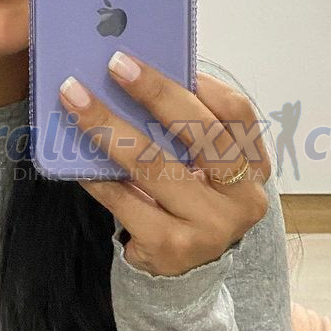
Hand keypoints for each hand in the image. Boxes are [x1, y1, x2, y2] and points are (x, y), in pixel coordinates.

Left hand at [58, 51, 272, 277]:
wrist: (187, 273)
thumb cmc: (191, 202)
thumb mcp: (205, 169)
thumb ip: (188, 130)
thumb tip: (137, 74)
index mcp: (255, 167)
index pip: (238, 114)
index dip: (204, 83)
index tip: (168, 57)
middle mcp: (242, 198)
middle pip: (200, 134)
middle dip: (155, 93)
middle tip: (115, 64)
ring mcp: (209, 227)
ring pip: (155, 165)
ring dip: (110, 127)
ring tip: (77, 101)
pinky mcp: (172, 248)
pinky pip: (125, 201)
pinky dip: (97, 174)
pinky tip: (75, 155)